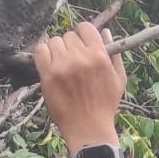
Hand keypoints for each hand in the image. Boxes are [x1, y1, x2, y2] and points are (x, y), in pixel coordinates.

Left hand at [33, 22, 126, 145]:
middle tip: (73, 60)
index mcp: (99, 56)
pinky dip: (43, 55)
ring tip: (62, 65)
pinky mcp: (48, 76)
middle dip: (70, 45)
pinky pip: (40, 51)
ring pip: (53, 42)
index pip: (85, 27)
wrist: (88, 129)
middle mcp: (80, 58)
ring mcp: (62, 66)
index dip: (83, 34)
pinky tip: (50, 65)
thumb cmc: (105, 105)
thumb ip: (114, 54)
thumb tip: (106, 32)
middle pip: (68, 36)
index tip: (82, 45)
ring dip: (57, 51)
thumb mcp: (118, 79)